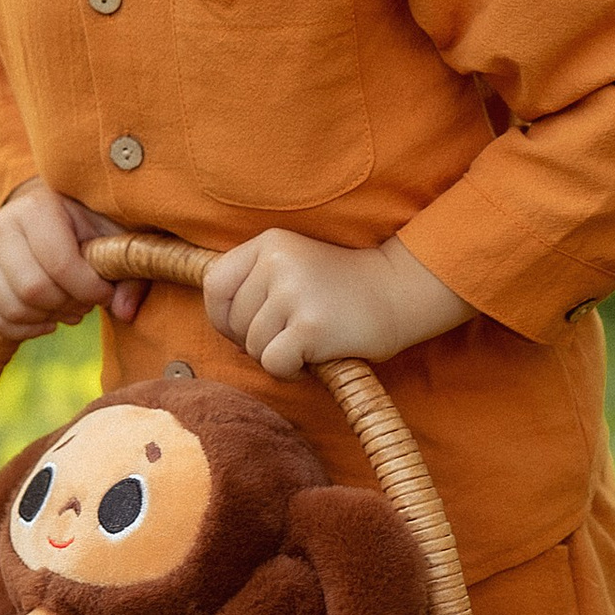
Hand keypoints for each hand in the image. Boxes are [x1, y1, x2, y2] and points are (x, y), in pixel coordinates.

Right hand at [0, 179, 147, 338]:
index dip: (88, 290)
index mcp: (38, 208)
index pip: (59, 264)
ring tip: (67, 307)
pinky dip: (24, 330)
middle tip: (85, 301)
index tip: (106, 293)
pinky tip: (47, 320)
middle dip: (67, 305)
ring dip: (47, 318)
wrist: (46, 212)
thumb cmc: (86, 226)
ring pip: (12, 308)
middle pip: (33, 290)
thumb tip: (124, 312)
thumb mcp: (112, 237)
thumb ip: (127, 272)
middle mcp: (2, 226)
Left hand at [202, 228, 471, 379]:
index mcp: (269, 243)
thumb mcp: (293, 266)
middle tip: (293, 334)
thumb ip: (253, 283)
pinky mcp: (311, 326)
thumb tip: (218, 324)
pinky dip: (290, 371)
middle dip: (255, 341)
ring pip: (253, 347)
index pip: (215, 286)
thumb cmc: (341, 289)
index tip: (249, 328)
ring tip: (309, 341)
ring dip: (277, 356)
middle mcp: (278, 262)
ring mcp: (294, 292)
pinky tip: (315, 357)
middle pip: (234, 322)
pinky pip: (274, 364)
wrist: (399, 294)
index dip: (224, 317)